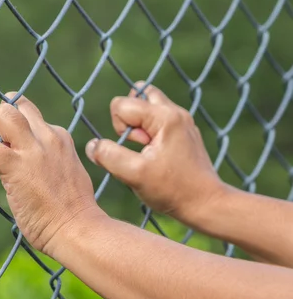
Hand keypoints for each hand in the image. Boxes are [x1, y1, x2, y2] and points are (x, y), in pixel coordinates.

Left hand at [0, 93, 102, 253]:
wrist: (77, 229)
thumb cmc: (72, 211)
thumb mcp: (66, 171)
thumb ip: (50, 159)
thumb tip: (32, 163)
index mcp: (60, 138)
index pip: (31, 115)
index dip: (16, 129)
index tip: (13, 149)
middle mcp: (48, 137)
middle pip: (17, 103)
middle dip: (0, 119)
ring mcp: (33, 150)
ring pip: (3, 112)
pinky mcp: (16, 166)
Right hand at [85, 82, 225, 224]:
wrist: (206, 204)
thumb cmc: (172, 190)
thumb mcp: (133, 175)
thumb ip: (108, 156)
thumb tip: (92, 145)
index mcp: (165, 117)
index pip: (121, 105)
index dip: (117, 128)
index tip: (134, 149)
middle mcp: (175, 112)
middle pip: (136, 94)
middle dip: (129, 120)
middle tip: (140, 145)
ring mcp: (182, 120)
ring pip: (148, 105)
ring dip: (139, 125)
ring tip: (147, 150)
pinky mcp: (184, 131)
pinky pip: (157, 119)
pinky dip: (150, 133)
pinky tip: (156, 156)